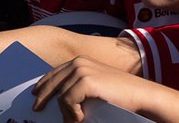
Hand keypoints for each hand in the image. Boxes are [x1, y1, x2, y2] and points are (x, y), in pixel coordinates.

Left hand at [31, 56, 156, 121]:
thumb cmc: (120, 94)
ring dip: (64, 111)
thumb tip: (58, 98)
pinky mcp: (85, 82)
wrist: (142, 95)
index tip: (36, 95)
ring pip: (59, 95)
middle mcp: (78, 63)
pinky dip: (72, 113)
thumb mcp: (95, 85)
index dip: (43, 85)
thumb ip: (78, 86)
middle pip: (51, 82)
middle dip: (43, 97)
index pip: (54, 73)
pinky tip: (80, 118)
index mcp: (79, 61)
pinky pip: (67, 101)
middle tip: (37, 109)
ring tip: (72, 120)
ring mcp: (81, 71)